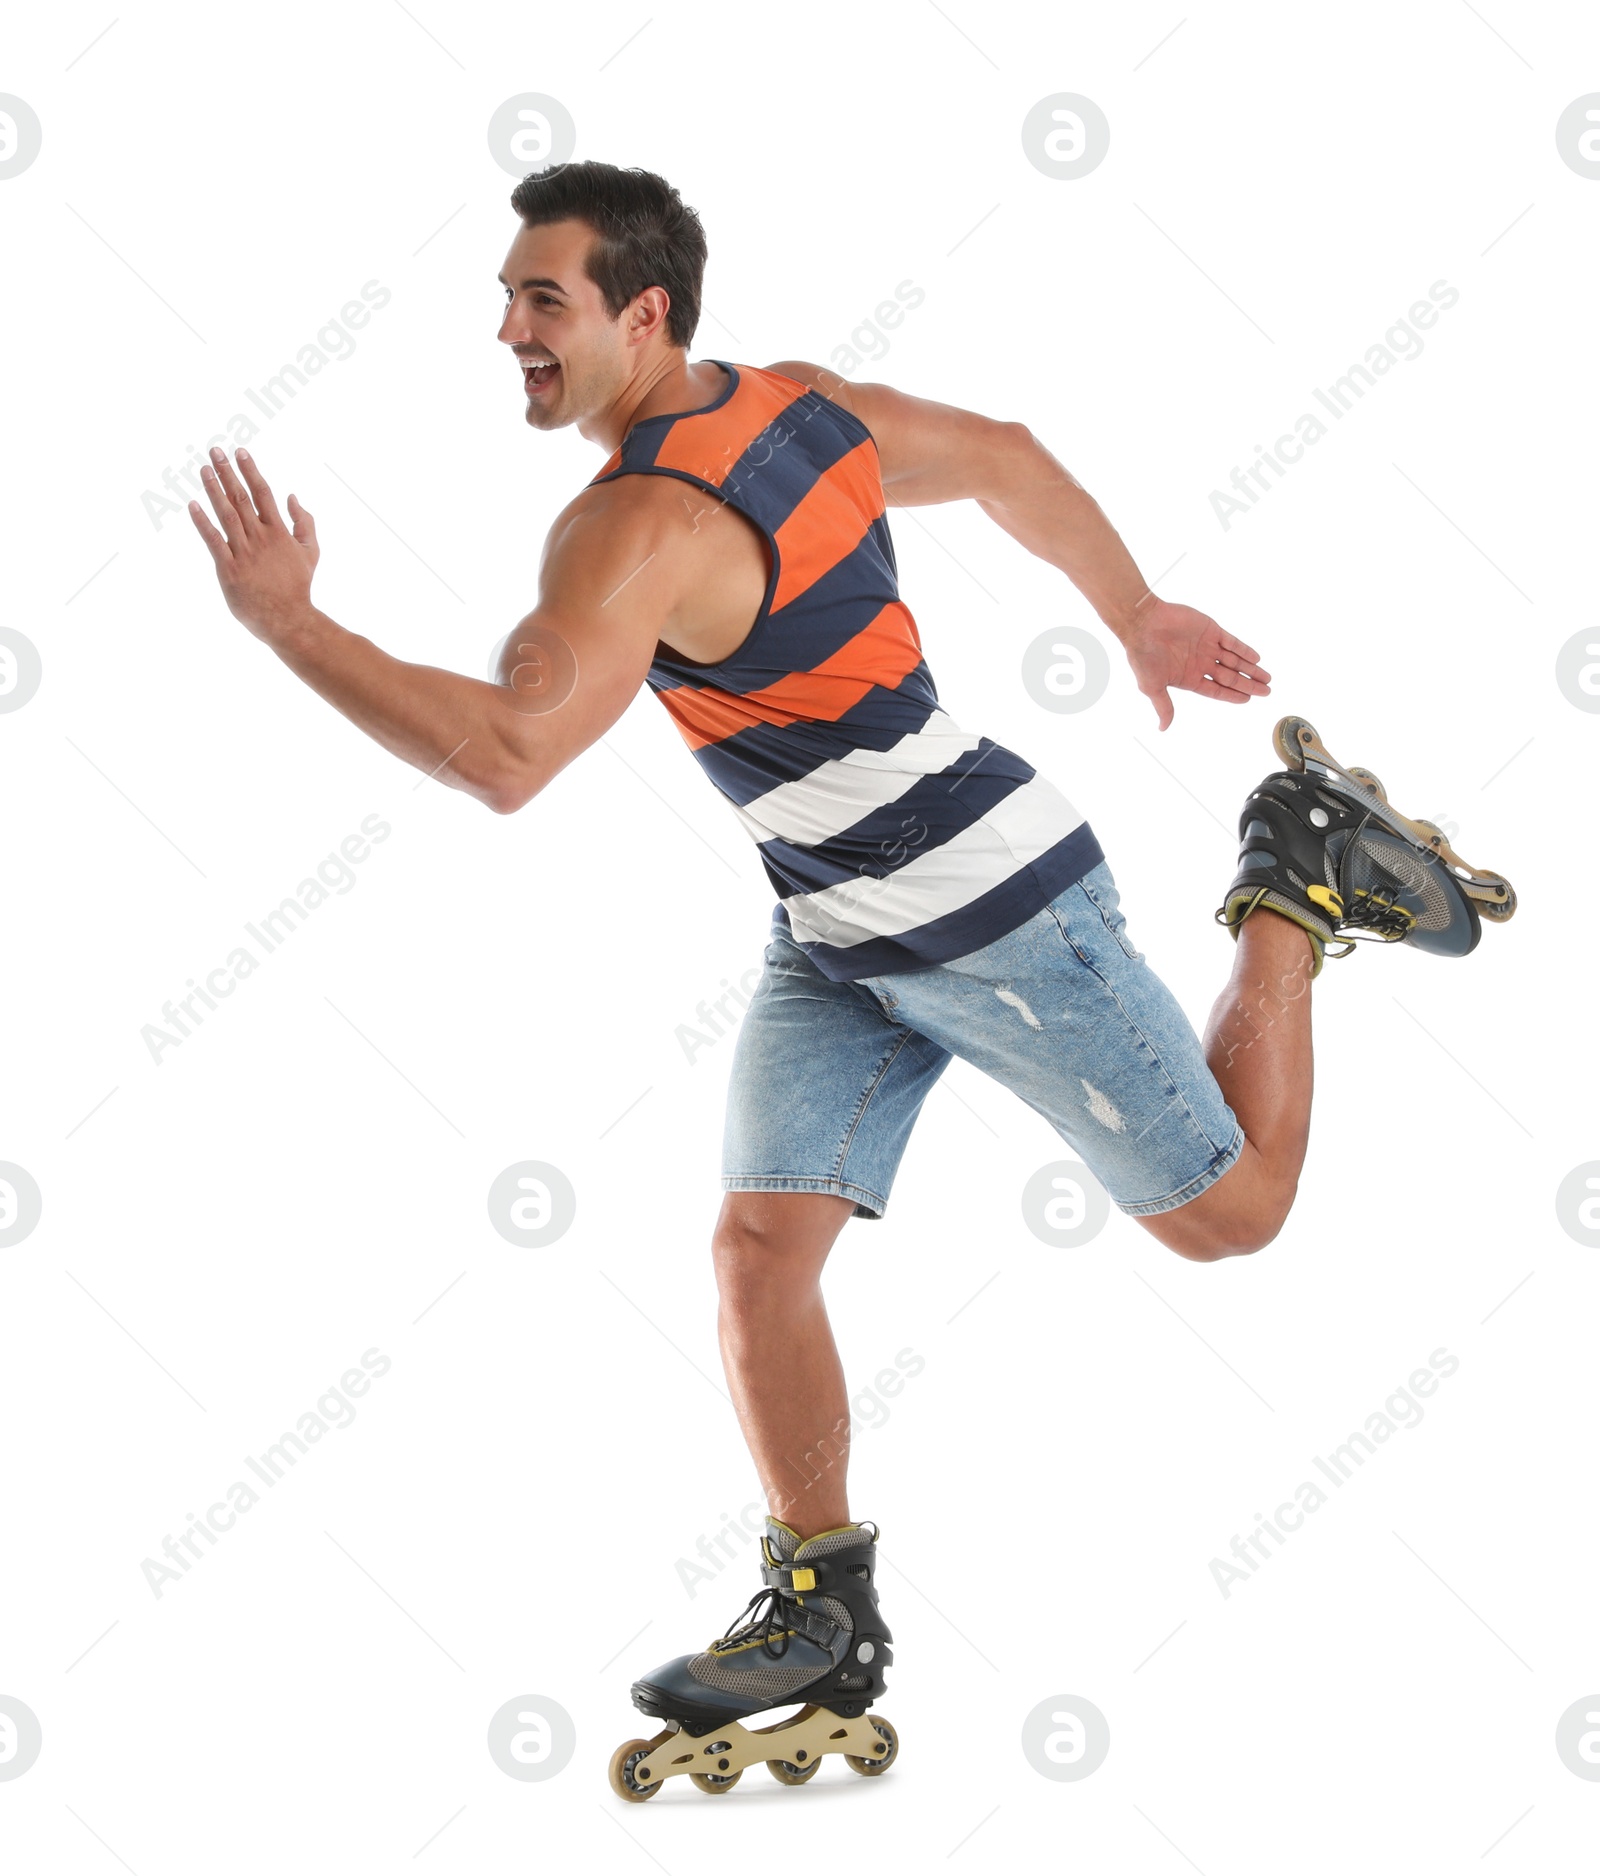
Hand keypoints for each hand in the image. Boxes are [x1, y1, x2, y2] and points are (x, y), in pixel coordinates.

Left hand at [188, 446, 319, 639]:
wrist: (288, 618)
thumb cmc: (298, 586)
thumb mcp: (311, 552)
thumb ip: (304, 523)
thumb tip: (292, 497)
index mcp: (279, 532)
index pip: (262, 493)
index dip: (250, 470)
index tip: (239, 452)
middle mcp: (261, 538)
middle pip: (241, 497)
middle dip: (227, 472)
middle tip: (214, 451)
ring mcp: (244, 552)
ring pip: (226, 514)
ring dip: (214, 489)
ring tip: (204, 469)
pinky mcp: (229, 568)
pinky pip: (212, 540)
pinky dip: (202, 522)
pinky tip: (193, 505)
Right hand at [1120, 596, 1269, 731]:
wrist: (1142, 623)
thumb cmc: (1142, 655)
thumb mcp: (1152, 687)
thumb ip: (1164, 706)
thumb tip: (1163, 728)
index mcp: (1188, 678)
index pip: (1216, 690)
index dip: (1233, 696)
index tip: (1248, 700)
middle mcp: (1200, 663)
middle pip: (1230, 677)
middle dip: (1249, 684)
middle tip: (1266, 691)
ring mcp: (1206, 646)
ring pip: (1234, 660)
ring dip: (1251, 669)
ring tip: (1266, 677)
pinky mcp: (1210, 630)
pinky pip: (1232, 642)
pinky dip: (1244, 650)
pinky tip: (1256, 658)